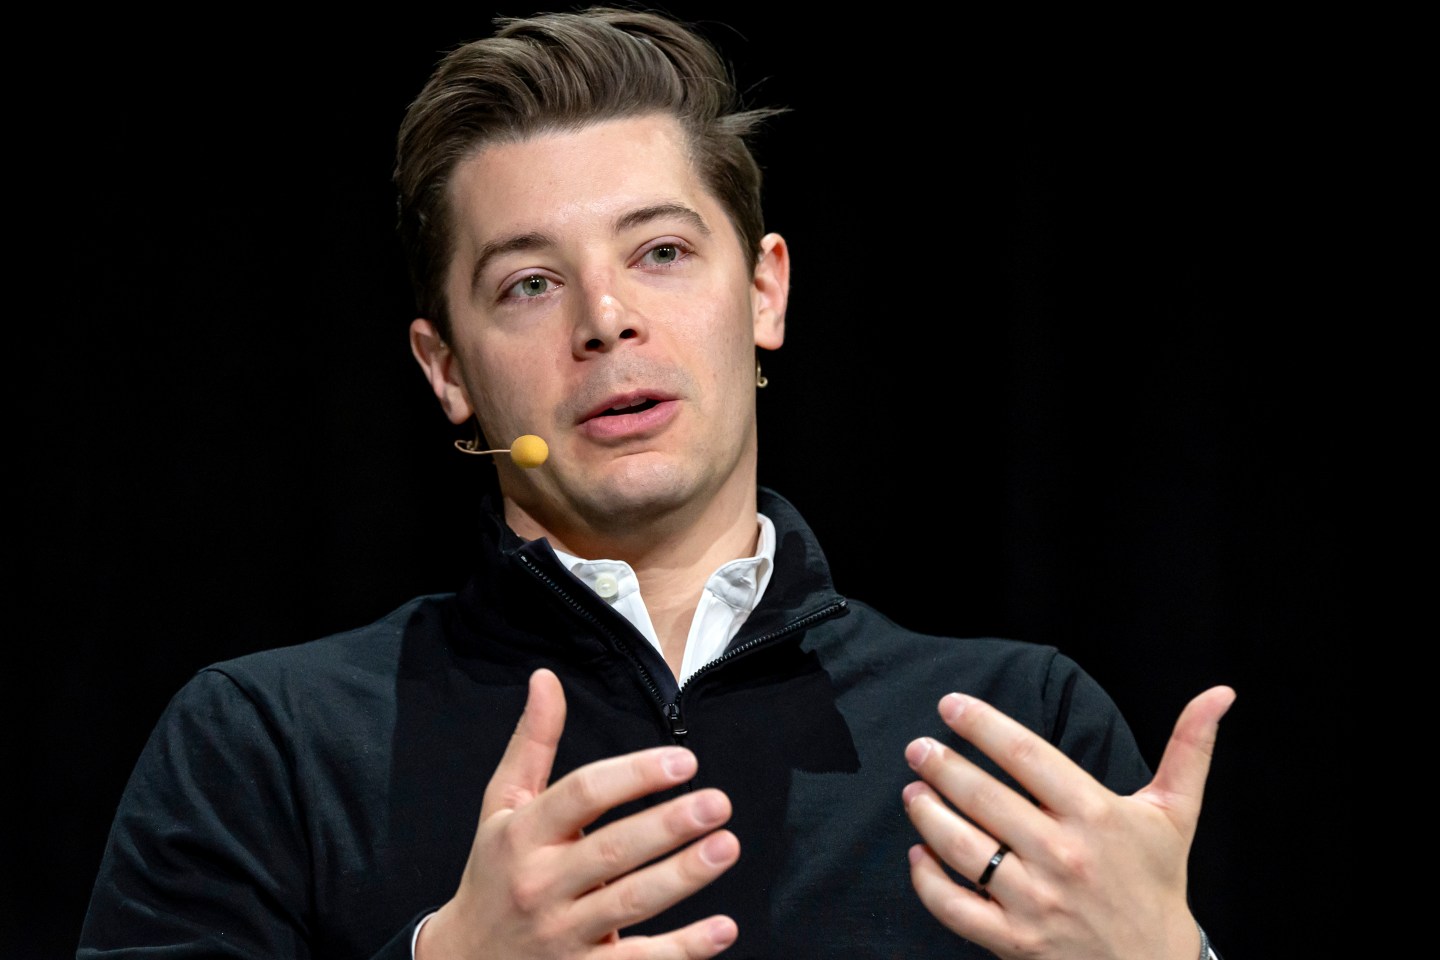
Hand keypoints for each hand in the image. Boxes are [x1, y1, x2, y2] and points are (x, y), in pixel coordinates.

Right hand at [417, 668, 740, 958]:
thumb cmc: (495, 873)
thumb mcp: (503, 806)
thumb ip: (532, 743)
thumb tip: (546, 679)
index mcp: (523, 835)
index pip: (580, 796)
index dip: (633, 775)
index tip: (682, 759)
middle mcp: (541, 884)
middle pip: (611, 851)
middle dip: (667, 825)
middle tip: (716, 802)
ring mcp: (563, 934)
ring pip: (630, 903)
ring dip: (683, 876)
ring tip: (726, 846)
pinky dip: (684, 949)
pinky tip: (724, 928)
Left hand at [902, 685, 1235, 959]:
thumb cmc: (1157, 883)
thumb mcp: (1176, 814)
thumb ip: (1190, 749)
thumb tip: (1220, 693)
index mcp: (1096, 815)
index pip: (1026, 755)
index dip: (982, 724)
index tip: (950, 705)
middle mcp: (1062, 855)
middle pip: (984, 796)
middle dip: (941, 764)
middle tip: (918, 746)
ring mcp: (1035, 900)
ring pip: (961, 848)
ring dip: (927, 814)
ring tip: (913, 790)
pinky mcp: (1014, 941)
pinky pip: (954, 906)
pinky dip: (927, 879)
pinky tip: (918, 853)